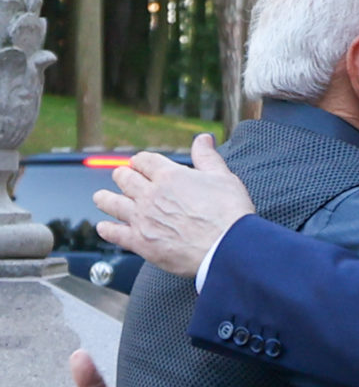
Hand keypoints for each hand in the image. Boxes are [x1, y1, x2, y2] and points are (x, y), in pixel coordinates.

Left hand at [94, 133, 254, 277]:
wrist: (227, 247)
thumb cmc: (229, 214)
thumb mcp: (223, 177)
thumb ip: (207, 157)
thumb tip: (202, 139)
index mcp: (169, 175)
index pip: (144, 160)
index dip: (140, 161)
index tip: (139, 164)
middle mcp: (151, 194)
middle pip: (124, 178)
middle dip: (122, 175)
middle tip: (122, 177)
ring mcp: (142, 218)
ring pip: (112, 203)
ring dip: (105, 199)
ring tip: (100, 198)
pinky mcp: (140, 242)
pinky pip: (114, 233)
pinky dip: (107, 229)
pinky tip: (104, 227)